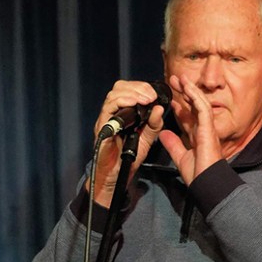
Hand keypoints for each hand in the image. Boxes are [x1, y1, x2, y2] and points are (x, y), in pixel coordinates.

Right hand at [89, 80, 167, 206]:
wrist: (116, 174)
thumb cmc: (128, 157)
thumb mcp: (147, 139)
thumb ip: (154, 124)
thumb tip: (159, 108)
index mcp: (123, 112)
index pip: (129, 89)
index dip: (141, 87)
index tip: (154, 94)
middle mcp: (113, 112)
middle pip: (120, 87)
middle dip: (137, 87)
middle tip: (150, 96)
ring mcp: (106, 118)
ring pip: (113, 95)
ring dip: (131, 94)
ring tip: (144, 100)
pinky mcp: (101, 127)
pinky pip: (108, 109)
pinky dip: (120, 102)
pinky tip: (133, 104)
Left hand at [159, 74, 222, 184]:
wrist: (206, 183)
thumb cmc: (198, 174)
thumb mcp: (180, 156)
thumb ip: (173, 144)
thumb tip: (163, 134)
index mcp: (196, 136)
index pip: (188, 116)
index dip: (179, 106)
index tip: (169, 98)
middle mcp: (203, 129)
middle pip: (193, 105)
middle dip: (184, 92)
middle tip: (173, 80)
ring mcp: (207, 128)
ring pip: (200, 102)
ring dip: (190, 89)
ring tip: (181, 78)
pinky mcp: (209, 128)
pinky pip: (203, 108)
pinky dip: (196, 97)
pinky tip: (188, 88)